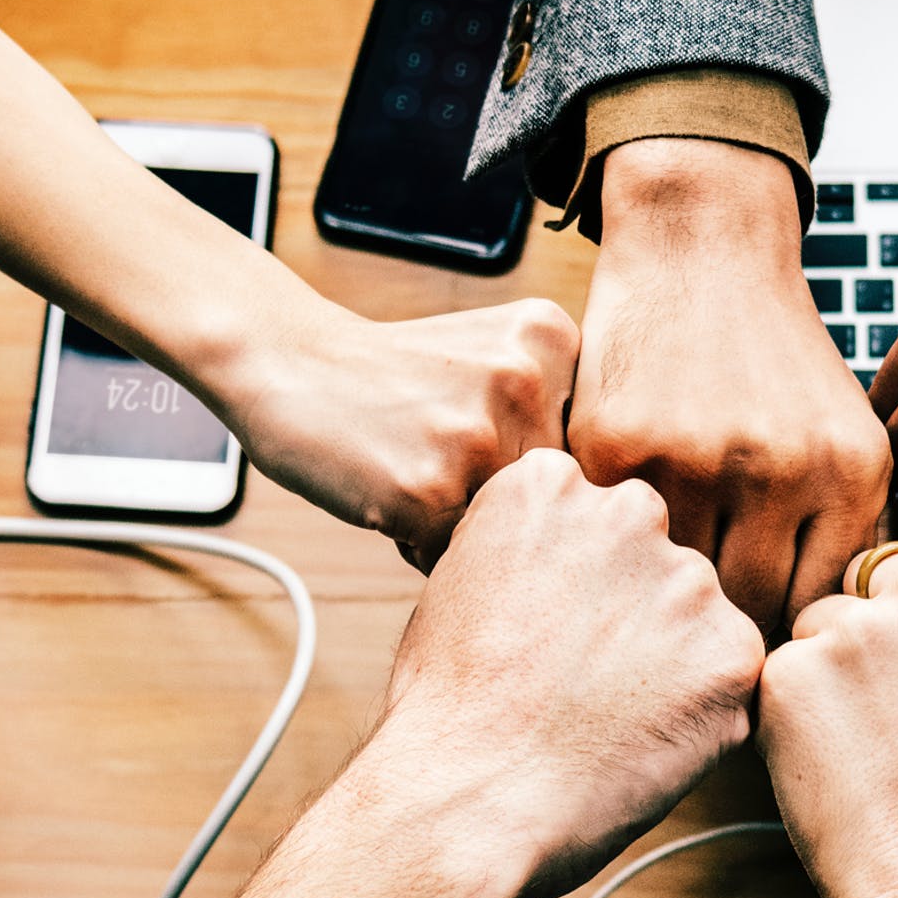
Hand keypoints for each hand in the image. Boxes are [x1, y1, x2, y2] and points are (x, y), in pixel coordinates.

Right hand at [158, 450, 762, 897]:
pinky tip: (637, 757)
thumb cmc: (430, 729)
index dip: (590, 584)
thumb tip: (546, 554)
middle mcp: (622, 516)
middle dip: (637, 626)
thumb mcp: (452, 599)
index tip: (564, 636)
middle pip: (663, 558)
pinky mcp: (727, 665)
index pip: (605, 504)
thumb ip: (518, 555)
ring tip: (599, 734)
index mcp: (541, 484)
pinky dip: (700, 730)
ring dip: (668, 679)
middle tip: (582, 698)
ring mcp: (682, 588)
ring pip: (703, 625)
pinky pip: (738, 689)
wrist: (450, 818)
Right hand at [218, 298, 579, 565]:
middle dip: (501, 501)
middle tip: (437, 456)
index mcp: (553, 339)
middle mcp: (527, 381)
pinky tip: (388, 491)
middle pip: (553, 496)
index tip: (480, 436)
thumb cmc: (391, 375)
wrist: (286, 361)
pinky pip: (455, 558)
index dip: (530, 464)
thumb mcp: (492, 353)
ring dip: (462, 527)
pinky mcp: (431, 489)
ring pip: (509, 532)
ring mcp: (480, 435)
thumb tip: (611, 518)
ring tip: (412, 473)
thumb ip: (555, 409)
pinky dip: (421, 544)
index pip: (586, 451)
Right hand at [570, 139, 890, 634]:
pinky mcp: (617, 446)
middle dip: (726, 627)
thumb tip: (824, 644)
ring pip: (677, 583)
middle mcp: (779, 469)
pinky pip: (617, 536)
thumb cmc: (774, 358)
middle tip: (701, 630)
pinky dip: (616, 545)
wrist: (702, 248)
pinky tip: (618, 540)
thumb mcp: (843, 433)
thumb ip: (841, 532)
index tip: (761, 639)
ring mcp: (693, 458)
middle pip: (750, 610)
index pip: (819, 607)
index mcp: (849, 472)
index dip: (788, 636)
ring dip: (664, 593)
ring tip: (656, 595)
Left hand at [757, 523, 897, 897]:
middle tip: (892, 710)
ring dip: (823, 669)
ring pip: (814, 622)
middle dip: (863, 624)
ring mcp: (859, 627)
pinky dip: (790, 711)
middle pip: (864, 573)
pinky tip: (833, 760)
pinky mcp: (794, 670)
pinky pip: (776, 670)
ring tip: (869, 744)